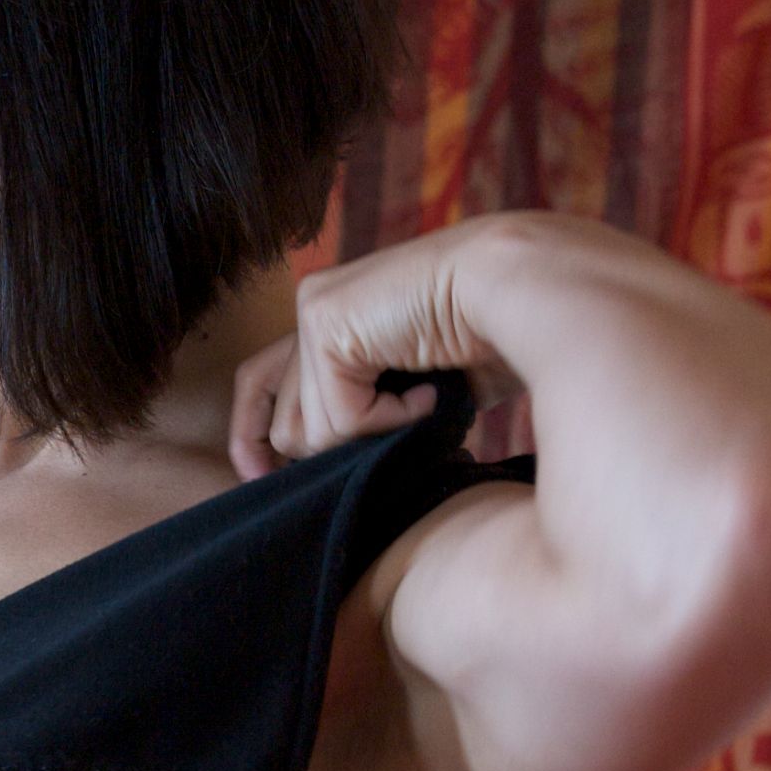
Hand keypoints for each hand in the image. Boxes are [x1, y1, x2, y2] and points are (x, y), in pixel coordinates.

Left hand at [228, 218, 529, 479]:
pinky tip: (429, 390)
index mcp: (329, 322)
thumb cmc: (491, 340)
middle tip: (393, 435)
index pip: (257, 384)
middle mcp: (313, 310)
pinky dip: (391, 421)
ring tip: (423, 400)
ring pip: (310, 432)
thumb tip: (325, 473)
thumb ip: (364, 416)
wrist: (520, 291)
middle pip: (284, 426)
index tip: (260, 479)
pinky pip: (342, 418)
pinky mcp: (325, 323)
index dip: (250, 438)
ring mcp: (315, 312)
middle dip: (334, 451)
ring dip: (373, 435)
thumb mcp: (413, 391)